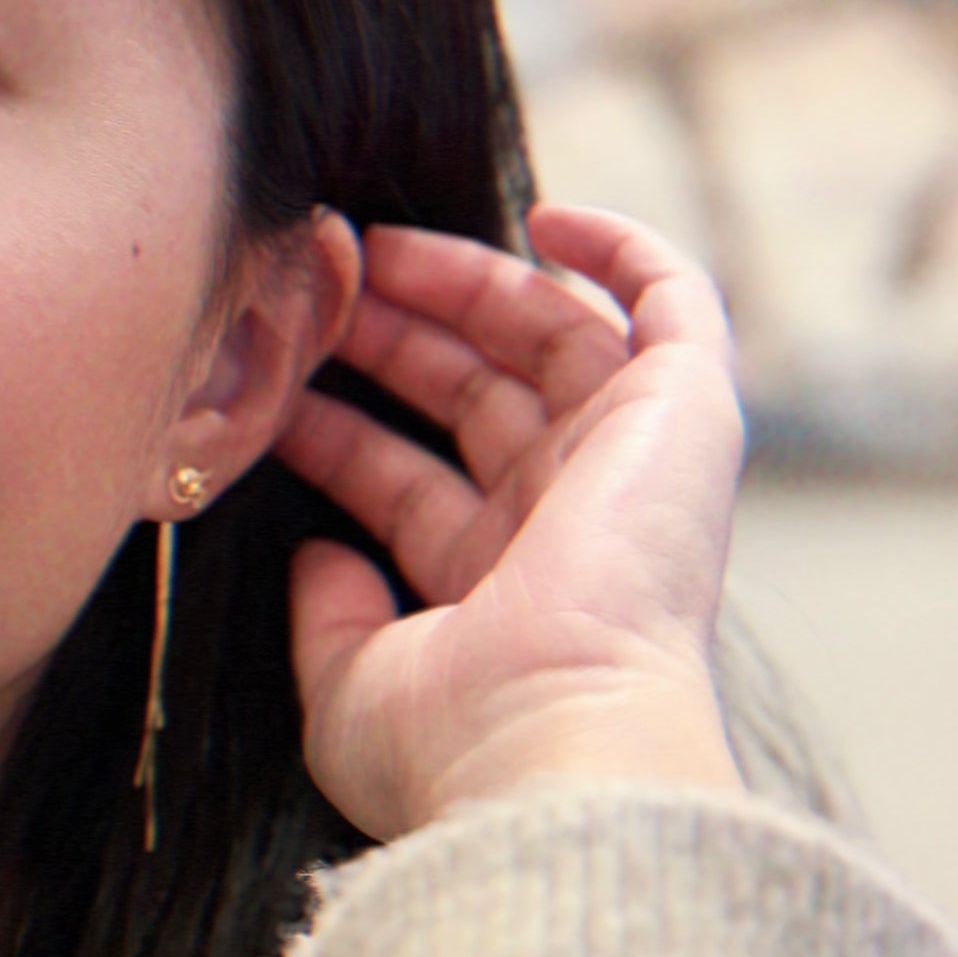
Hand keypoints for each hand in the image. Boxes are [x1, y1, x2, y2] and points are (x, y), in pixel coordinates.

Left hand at [273, 204, 746, 842]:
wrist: (555, 741)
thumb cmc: (455, 741)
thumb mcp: (351, 687)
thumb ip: (329, 620)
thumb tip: (319, 555)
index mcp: (498, 596)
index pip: (408, 487)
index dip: (340, 433)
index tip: (272, 385)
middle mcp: (570, 528)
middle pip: (476, 399)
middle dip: (394, 340)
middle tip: (321, 291)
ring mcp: (630, 466)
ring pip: (550, 340)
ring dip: (464, 286)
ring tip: (370, 250)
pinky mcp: (686, 412)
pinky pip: (673, 303)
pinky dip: (624, 249)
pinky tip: (546, 215)